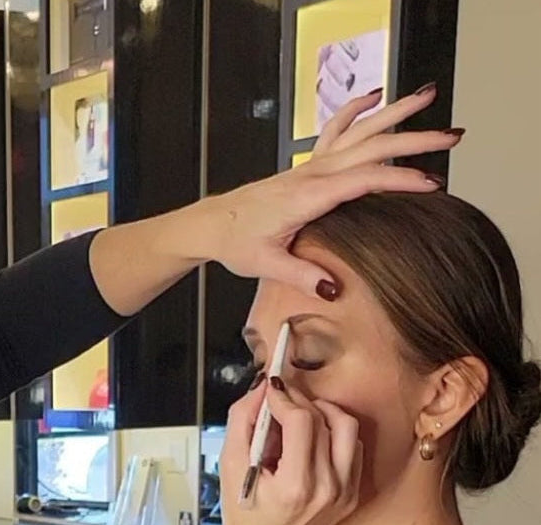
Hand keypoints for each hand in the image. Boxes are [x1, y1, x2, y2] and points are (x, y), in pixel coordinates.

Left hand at [180, 84, 459, 300]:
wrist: (209, 224)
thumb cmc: (235, 242)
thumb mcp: (266, 264)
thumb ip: (302, 274)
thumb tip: (335, 291)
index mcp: (305, 196)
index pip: (361, 180)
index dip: (398, 179)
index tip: (432, 183)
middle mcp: (310, 175)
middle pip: (369, 148)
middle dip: (413, 139)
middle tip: (452, 137)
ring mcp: (308, 167)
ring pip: (357, 132)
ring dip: (392, 114)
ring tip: (427, 96)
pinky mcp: (305, 168)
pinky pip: (334, 132)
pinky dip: (355, 112)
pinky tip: (374, 98)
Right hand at [215, 379, 362, 524]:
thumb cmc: (242, 511)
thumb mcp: (229, 461)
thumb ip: (243, 418)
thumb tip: (262, 387)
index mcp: (296, 486)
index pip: (301, 421)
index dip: (283, 397)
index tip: (270, 389)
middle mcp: (328, 489)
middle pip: (325, 419)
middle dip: (298, 400)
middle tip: (279, 397)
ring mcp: (344, 492)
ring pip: (347, 428)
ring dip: (322, 412)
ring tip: (298, 414)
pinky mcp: (351, 493)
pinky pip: (353, 447)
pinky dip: (334, 432)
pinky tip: (312, 436)